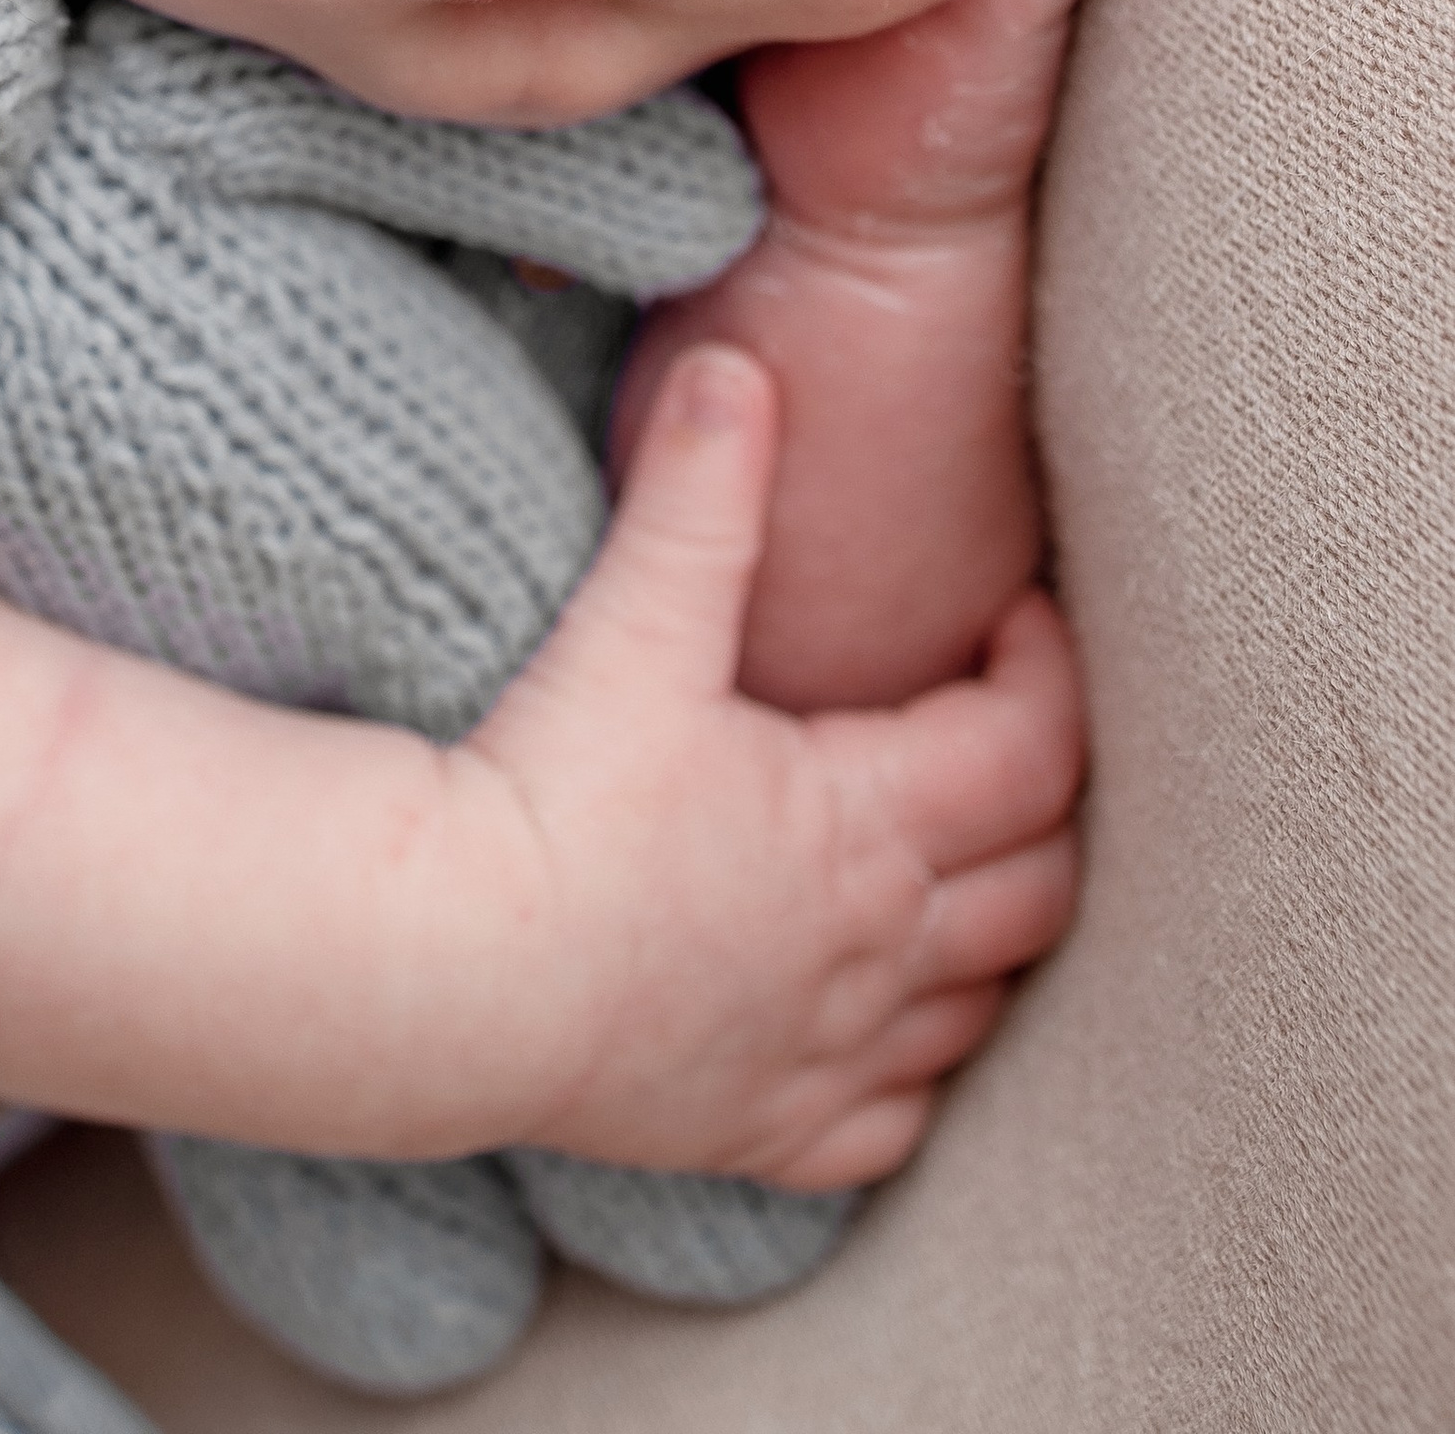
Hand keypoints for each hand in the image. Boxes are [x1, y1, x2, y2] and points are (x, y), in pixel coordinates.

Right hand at [465, 344, 1082, 1189]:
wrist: (448, 968)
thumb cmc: (548, 797)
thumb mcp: (638, 624)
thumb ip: (701, 492)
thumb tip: (738, 361)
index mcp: (870, 824)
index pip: (1033, 748)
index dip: (1047, 671)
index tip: (1016, 617)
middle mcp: (878, 952)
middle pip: (1037, 886)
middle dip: (1042, 801)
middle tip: (999, 727)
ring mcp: (828, 1055)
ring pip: (979, 1008)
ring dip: (991, 933)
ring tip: (951, 857)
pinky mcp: (762, 1132)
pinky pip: (892, 1125)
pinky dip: (911, 1071)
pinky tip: (876, 1022)